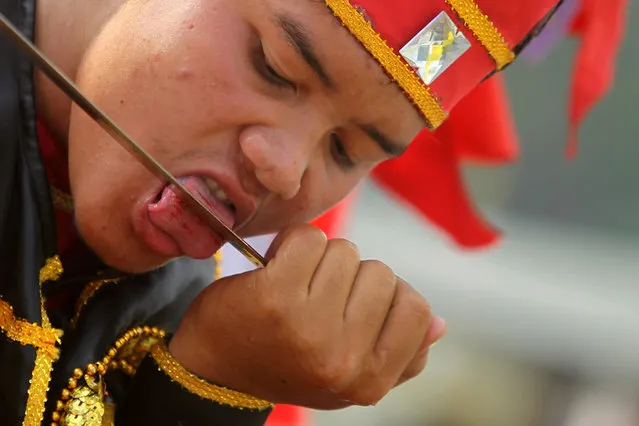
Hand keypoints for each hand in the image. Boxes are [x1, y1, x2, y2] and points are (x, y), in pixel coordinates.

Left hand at [169, 225, 445, 409]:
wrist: (213, 371)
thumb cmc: (286, 364)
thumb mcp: (347, 375)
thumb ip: (399, 356)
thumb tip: (441, 324)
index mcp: (368, 382)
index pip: (417, 310)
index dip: (388, 297)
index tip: (355, 304)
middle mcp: (341, 360)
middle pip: (381, 273)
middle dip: (352, 275)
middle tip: (317, 296)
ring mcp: (308, 327)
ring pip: (345, 251)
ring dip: (321, 258)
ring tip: (295, 284)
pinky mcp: (274, 295)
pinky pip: (308, 237)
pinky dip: (293, 243)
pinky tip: (275, 268)